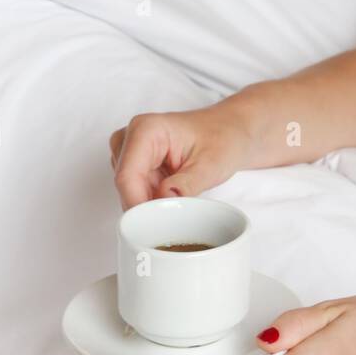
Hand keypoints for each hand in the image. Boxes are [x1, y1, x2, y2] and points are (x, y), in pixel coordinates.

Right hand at [109, 105, 252, 208]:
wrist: (230, 132)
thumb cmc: (223, 139)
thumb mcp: (211, 165)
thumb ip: (186, 185)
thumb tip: (164, 200)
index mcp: (145, 129)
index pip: (127, 177)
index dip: (138, 205)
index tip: (156, 224)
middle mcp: (130, 137)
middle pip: (125, 186)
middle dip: (146, 206)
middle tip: (176, 213)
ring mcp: (129, 151)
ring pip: (128, 192)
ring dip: (150, 203)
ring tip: (180, 194)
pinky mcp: (134, 164)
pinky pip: (134, 192)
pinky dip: (152, 200)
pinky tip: (172, 193)